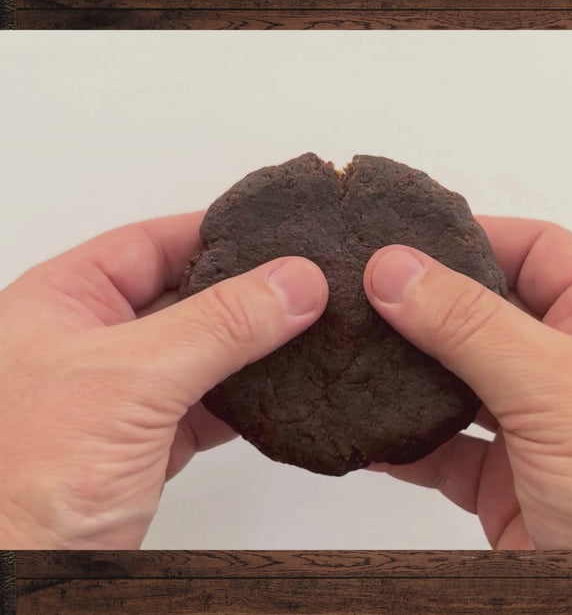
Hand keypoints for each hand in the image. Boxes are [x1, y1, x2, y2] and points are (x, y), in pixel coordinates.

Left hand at [0, 212, 326, 548]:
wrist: (21, 580)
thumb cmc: (22, 485)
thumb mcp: (131, 380)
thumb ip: (219, 326)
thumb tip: (293, 283)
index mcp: (64, 303)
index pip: (149, 242)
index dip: (210, 232)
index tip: (271, 231)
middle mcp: (94, 341)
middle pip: (184, 296)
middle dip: (242, 291)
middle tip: (301, 280)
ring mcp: (125, 392)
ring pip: (204, 351)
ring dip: (252, 347)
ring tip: (304, 327)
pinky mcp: (150, 439)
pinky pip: (211, 402)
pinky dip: (248, 398)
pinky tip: (280, 389)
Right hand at [364, 218, 571, 548]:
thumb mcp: (556, 387)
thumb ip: (470, 326)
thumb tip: (395, 271)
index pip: (537, 250)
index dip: (477, 236)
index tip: (410, 236)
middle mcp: (567, 368)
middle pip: (484, 313)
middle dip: (428, 305)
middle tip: (366, 289)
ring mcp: (532, 425)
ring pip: (455, 380)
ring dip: (408, 374)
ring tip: (356, 350)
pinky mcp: (502, 479)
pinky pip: (440, 449)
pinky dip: (402, 442)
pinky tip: (366, 431)